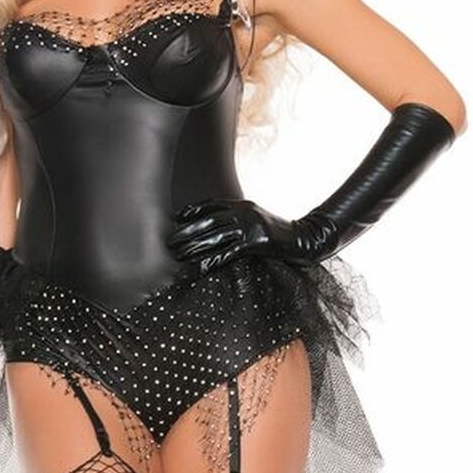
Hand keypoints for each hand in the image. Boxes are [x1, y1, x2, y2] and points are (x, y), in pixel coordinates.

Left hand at [167, 197, 328, 272]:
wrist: (302, 239)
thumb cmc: (277, 232)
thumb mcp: (255, 219)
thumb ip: (237, 219)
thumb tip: (217, 228)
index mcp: (242, 205)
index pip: (211, 205)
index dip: (192, 211)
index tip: (176, 218)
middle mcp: (243, 212)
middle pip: (209, 221)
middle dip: (187, 232)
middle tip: (170, 242)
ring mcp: (249, 226)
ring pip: (215, 237)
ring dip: (195, 247)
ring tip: (179, 256)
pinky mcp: (256, 243)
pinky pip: (229, 253)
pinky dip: (213, 261)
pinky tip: (200, 268)